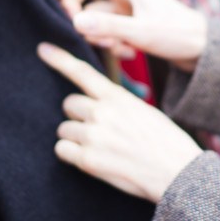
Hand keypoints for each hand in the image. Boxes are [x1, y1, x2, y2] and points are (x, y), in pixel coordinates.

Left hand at [37, 42, 202, 202]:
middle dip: (78, 115)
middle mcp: (102, 113)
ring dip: (75, 137)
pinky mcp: (87, 160)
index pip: (83, 73)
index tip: (42, 49)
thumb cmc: (165, 142)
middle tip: (97, 128)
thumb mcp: (144, 111)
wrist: (177, 171)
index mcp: (118, 97)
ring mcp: (93, 136)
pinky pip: (62, 150)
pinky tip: (91, 158)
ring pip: (64, 129)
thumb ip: (118, 104)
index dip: (60, 60)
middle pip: (69, 104)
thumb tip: (97, 105)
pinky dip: (71, 154)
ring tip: (99, 147)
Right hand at [52, 0, 207, 71]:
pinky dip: (112, 41)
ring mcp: (130, 9)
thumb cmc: (178, 35)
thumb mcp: (141, 33)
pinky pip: (111, 29)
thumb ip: (108, 26)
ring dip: (98, 32)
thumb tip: (74, 21)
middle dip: (77, 10)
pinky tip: (128, 53)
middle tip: (78, 30)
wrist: (204, 50)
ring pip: (97, 13)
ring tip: (115, 47)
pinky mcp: (134, 24)